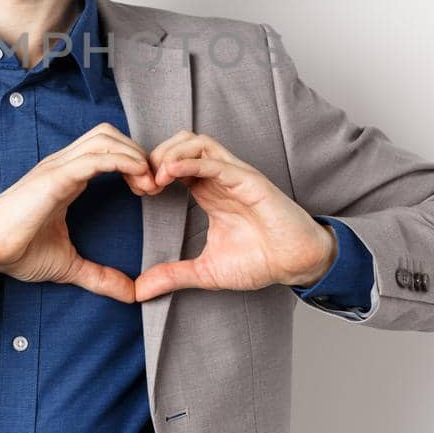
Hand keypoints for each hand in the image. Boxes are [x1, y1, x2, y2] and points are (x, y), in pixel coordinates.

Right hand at [0, 122, 163, 302]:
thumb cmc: (16, 251)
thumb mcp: (68, 265)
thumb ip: (99, 276)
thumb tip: (130, 294)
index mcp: (66, 178)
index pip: (106, 149)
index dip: (132, 162)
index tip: (149, 190)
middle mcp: (63, 165)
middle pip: (110, 134)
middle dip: (137, 153)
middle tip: (153, 184)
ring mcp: (57, 168)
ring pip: (105, 138)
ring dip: (134, 155)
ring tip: (148, 183)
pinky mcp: (54, 177)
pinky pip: (95, 158)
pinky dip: (122, 162)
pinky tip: (137, 179)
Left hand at [133, 129, 334, 302]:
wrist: (296, 264)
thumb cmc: (259, 261)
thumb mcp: (206, 271)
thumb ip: (173, 276)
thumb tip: (140, 291)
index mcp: (208, 191)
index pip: (172, 162)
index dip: (151, 170)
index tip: (138, 191)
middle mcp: (219, 177)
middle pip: (180, 142)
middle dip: (155, 156)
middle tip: (142, 183)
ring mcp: (235, 176)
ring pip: (197, 142)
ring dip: (170, 154)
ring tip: (155, 178)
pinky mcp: (249, 180)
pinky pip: (217, 161)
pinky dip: (191, 162)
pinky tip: (171, 173)